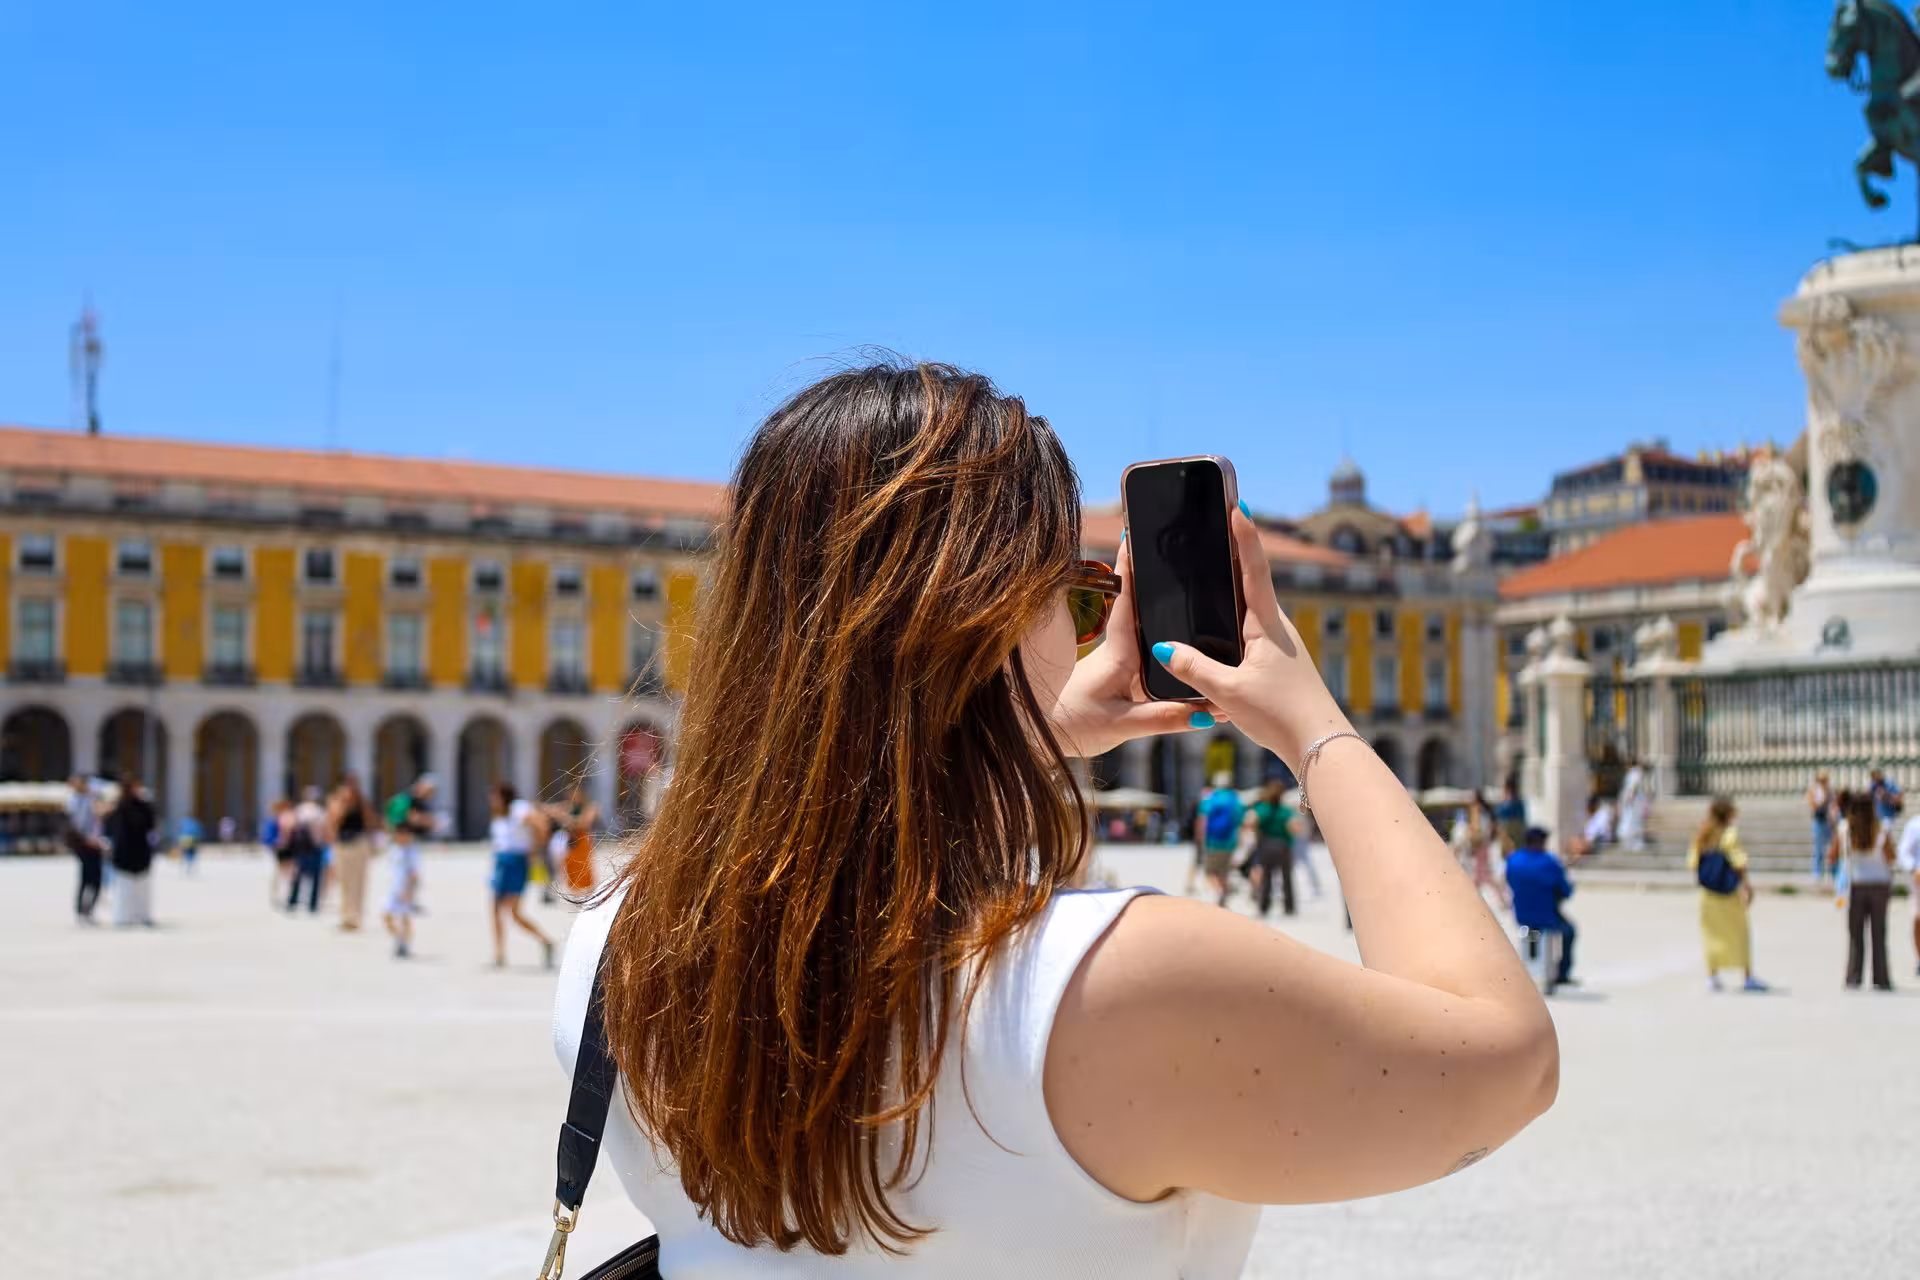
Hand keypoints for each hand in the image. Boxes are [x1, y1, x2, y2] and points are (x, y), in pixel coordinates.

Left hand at [1046, 539, 1227, 758]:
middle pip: (1144, 611)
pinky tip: (1180, 646)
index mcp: (1119, 654)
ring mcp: (1119, 663)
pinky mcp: (1119, 676)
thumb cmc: (1072, 725)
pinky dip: (1164, 645)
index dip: (1131, 568)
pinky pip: (1147, 655)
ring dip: (1162, 613)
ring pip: (1148, 634)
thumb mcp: (1122, 725)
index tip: (1135, 533)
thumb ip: (1165, 717)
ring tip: (1188, 590)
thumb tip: (1209, 709)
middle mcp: (1119, 651)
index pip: (1129, 602)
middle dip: (1158, 582)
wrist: (1040, 736)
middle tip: (1175, 549)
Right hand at [1143, 508, 1350, 770]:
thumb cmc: (1280, 714)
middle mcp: (1276, 627)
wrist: (1319, 744)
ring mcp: (1279, 644)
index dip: (1244, 535)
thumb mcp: (1228, 691)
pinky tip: (1218, 631)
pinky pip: (1251, 631)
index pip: (1254, 567)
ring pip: (1251, 608)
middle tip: (1216, 528)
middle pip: (1252, 581)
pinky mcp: (1279, 663)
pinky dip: (1234, 620)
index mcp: (1266, 624)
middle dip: (1235, 555)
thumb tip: (1164, 647)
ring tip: (1210, 572)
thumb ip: (1193, 668)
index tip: (1237, 505)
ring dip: (1234, 589)